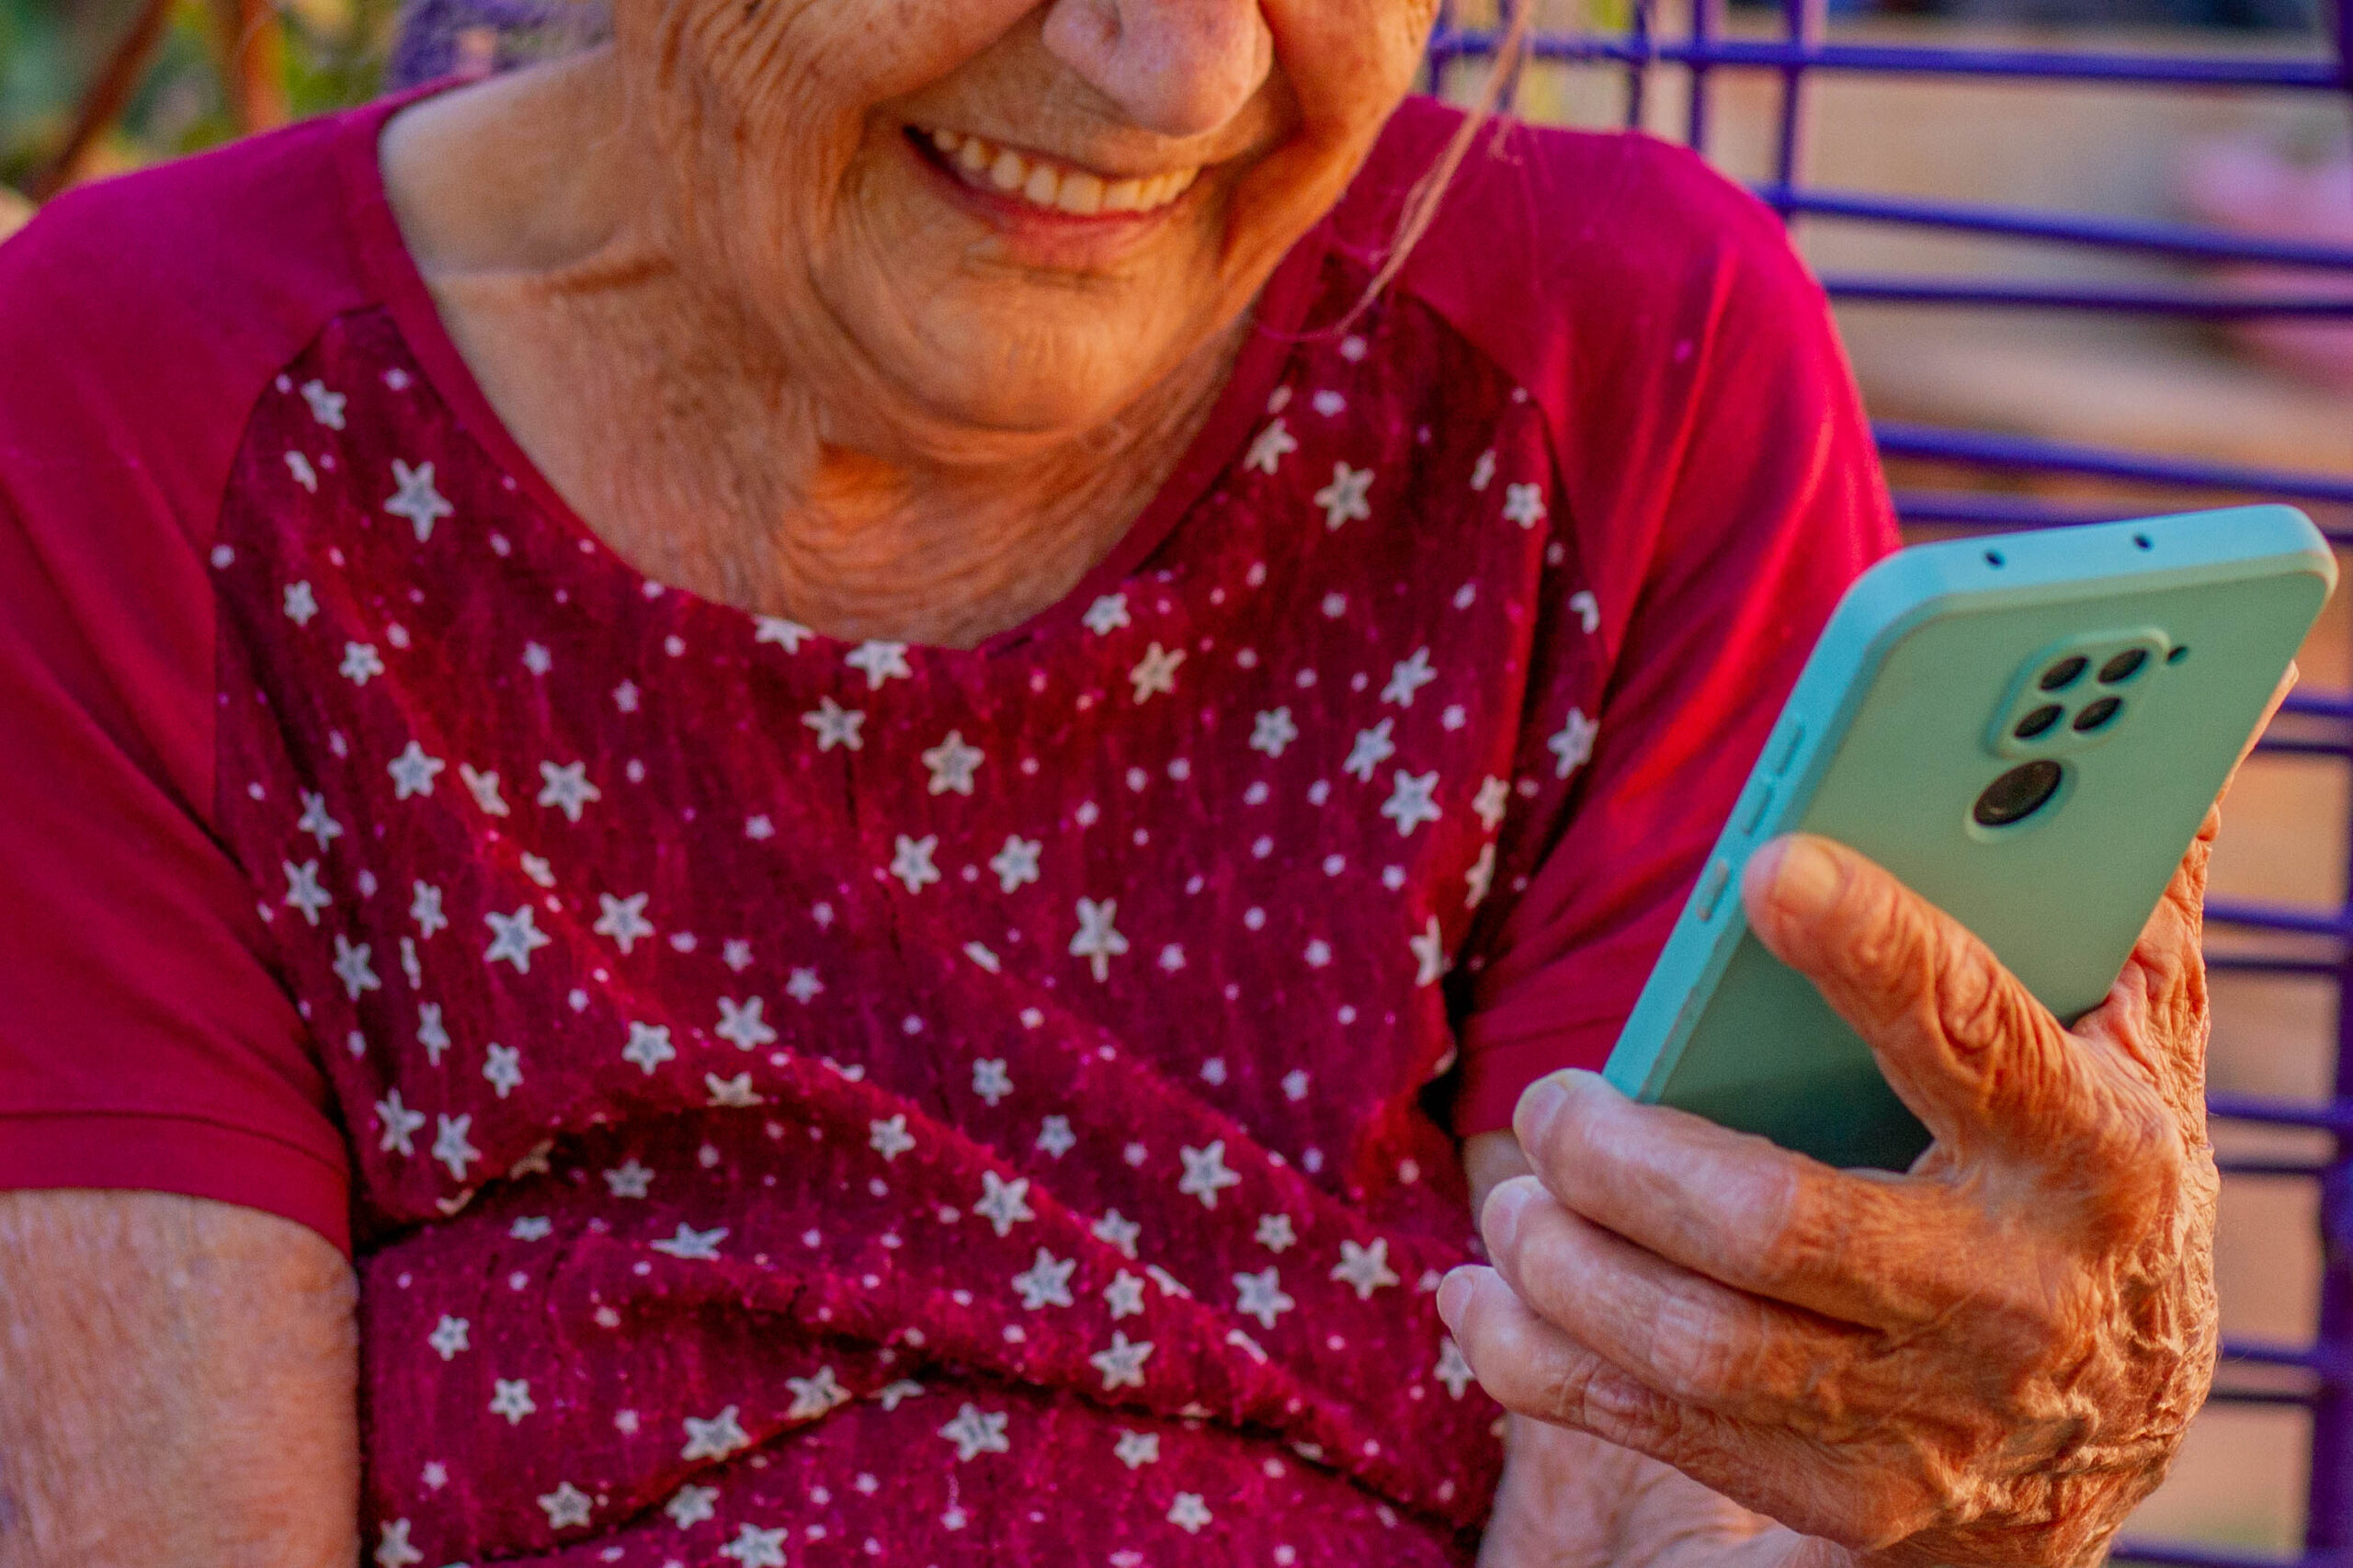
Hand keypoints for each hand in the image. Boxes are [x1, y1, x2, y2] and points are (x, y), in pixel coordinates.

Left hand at [1439, 804, 2231, 1567]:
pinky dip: (1533, 1360)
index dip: (1875, 952)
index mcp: (2093, 1151)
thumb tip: (2123, 726)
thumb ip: (2108, 899)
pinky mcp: (1850, 1495)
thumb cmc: (2081, 1181)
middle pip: (1775, 1224)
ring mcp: (1931, 1415)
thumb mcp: (2131, 1044)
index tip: (1766, 867)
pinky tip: (1480, 1295)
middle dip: (1623, 1155)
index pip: (1976, 1040)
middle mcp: (2015, 1296)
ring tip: (1518, 1190)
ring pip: (1695, 1341)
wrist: (2104, 1432)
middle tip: (1551, 1101)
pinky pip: (1651, 1426)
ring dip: (1563, 1259)